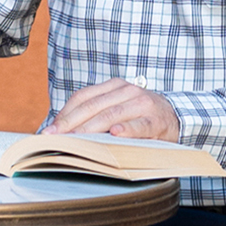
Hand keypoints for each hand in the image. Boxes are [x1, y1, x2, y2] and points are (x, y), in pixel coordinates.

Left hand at [47, 78, 179, 141]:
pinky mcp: (156, 120)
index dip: (65, 114)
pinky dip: (127, 129)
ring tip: (75, 140)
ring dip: (90, 129)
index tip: (50, 130)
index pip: (83, 98)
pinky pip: (139, 125)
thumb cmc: (139, 115)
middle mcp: (127, 91)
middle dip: (71, 124)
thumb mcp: (117, 107)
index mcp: (114, 86)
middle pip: (93, 107)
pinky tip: (115, 134)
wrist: (176, 115)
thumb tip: (60, 128)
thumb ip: (94, 114)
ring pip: (111, 116)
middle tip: (55, 138)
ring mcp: (142, 104)